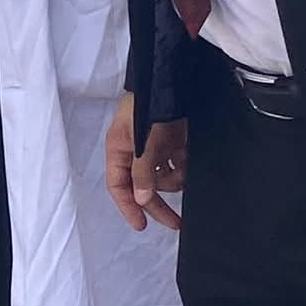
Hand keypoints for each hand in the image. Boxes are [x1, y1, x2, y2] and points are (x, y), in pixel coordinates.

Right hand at [104, 95, 184, 232]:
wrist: (172, 80)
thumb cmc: (149, 106)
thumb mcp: (144, 141)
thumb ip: (142, 172)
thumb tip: (141, 199)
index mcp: (119, 149)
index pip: (118, 186)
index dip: (128, 207)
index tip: (141, 225)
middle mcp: (135, 151)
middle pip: (143, 187)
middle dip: (159, 204)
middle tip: (176, 223)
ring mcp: (154, 147)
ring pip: (163, 177)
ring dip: (175, 179)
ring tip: (183, 170)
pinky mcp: (172, 142)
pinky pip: (177, 164)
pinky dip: (183, 167)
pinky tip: (187, 160)